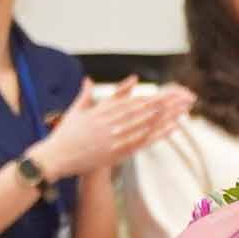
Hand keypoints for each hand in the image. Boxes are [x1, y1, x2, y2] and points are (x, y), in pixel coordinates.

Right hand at [29, 78, 192, 181]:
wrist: (57, 157)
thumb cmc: (65, 134)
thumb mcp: (75, 111)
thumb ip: (85, 94)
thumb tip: (87, 80)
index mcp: (101, 111)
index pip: (130, 102)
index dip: (148, 98)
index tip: (163, 93)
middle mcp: (110, 123)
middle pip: (142, 112)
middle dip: (163, 104)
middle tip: (180, 97)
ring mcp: (114, 138)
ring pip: (145, 125)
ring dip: (165, 117)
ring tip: (181, 110)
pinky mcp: (116, 153)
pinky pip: (141, 142)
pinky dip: (157, 135)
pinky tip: (171, 129)